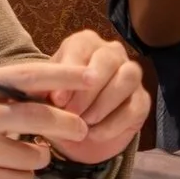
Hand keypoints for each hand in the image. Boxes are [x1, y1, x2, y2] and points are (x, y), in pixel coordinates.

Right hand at [0, 62, 95, 178]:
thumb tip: (43, 96)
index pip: (29, 76)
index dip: (65, 76)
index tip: (91, 77)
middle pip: (41, 117)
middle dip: (68, 125)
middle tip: (79, 128)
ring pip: (32, 156)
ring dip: (36, 158)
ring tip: (19, 154)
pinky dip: (18, 178)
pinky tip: (3, 172)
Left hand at [45, 30, 151, 162]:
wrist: (77, 134)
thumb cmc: (59, 106)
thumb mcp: (43, 97)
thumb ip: (40, 90)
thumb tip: (37, 90)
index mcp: (84, 44)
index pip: (81, 47)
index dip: (69, 71)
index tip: (57, 99)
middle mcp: (111, 52)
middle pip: (108, 59)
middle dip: (88, 89)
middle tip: (72, 112)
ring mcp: (131, 74)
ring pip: (128, 77)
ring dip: (104, 102)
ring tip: (85, 123)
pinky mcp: (142, 99)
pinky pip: (135, 106)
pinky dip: (114, 123)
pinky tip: (95, 134)